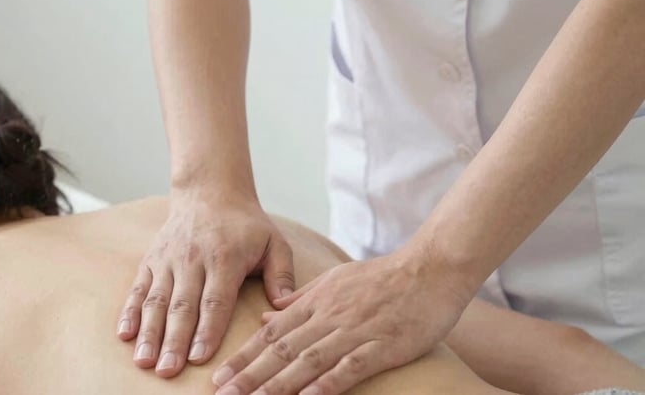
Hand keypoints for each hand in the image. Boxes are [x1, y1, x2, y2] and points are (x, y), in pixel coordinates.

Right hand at [116, 187, 294, 377]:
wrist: (210, 191)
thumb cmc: (246, 224)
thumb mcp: (274, 242)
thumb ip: (282, 274)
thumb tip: (284, 306)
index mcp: (225, 258)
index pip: (215, 300)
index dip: (207, 330)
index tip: (199, 357)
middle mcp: (193, 259)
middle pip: (182, 306)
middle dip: (174, 341)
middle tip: (168, 370)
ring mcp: (169, 259)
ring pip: (157, 300)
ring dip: (149, 332)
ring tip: (144, 361)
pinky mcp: (152, 259)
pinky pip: (139, 287)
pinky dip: (130, 312)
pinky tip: (124, 335)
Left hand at [212, 245, 471, 394]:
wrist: (430, 269)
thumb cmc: (383, 277)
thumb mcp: (335, 279)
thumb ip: (301, 298)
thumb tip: (268, 314)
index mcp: (317, 302)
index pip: (272, 333)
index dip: (245, 355)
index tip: (219, 375)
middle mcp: (329, 316)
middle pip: (283, 349)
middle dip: (250, 374)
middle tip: (222, 394)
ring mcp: (355, 331)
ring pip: (309, 360)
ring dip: (278, 384)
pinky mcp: (382, 345)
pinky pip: (350, 366)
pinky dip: (328, 383)